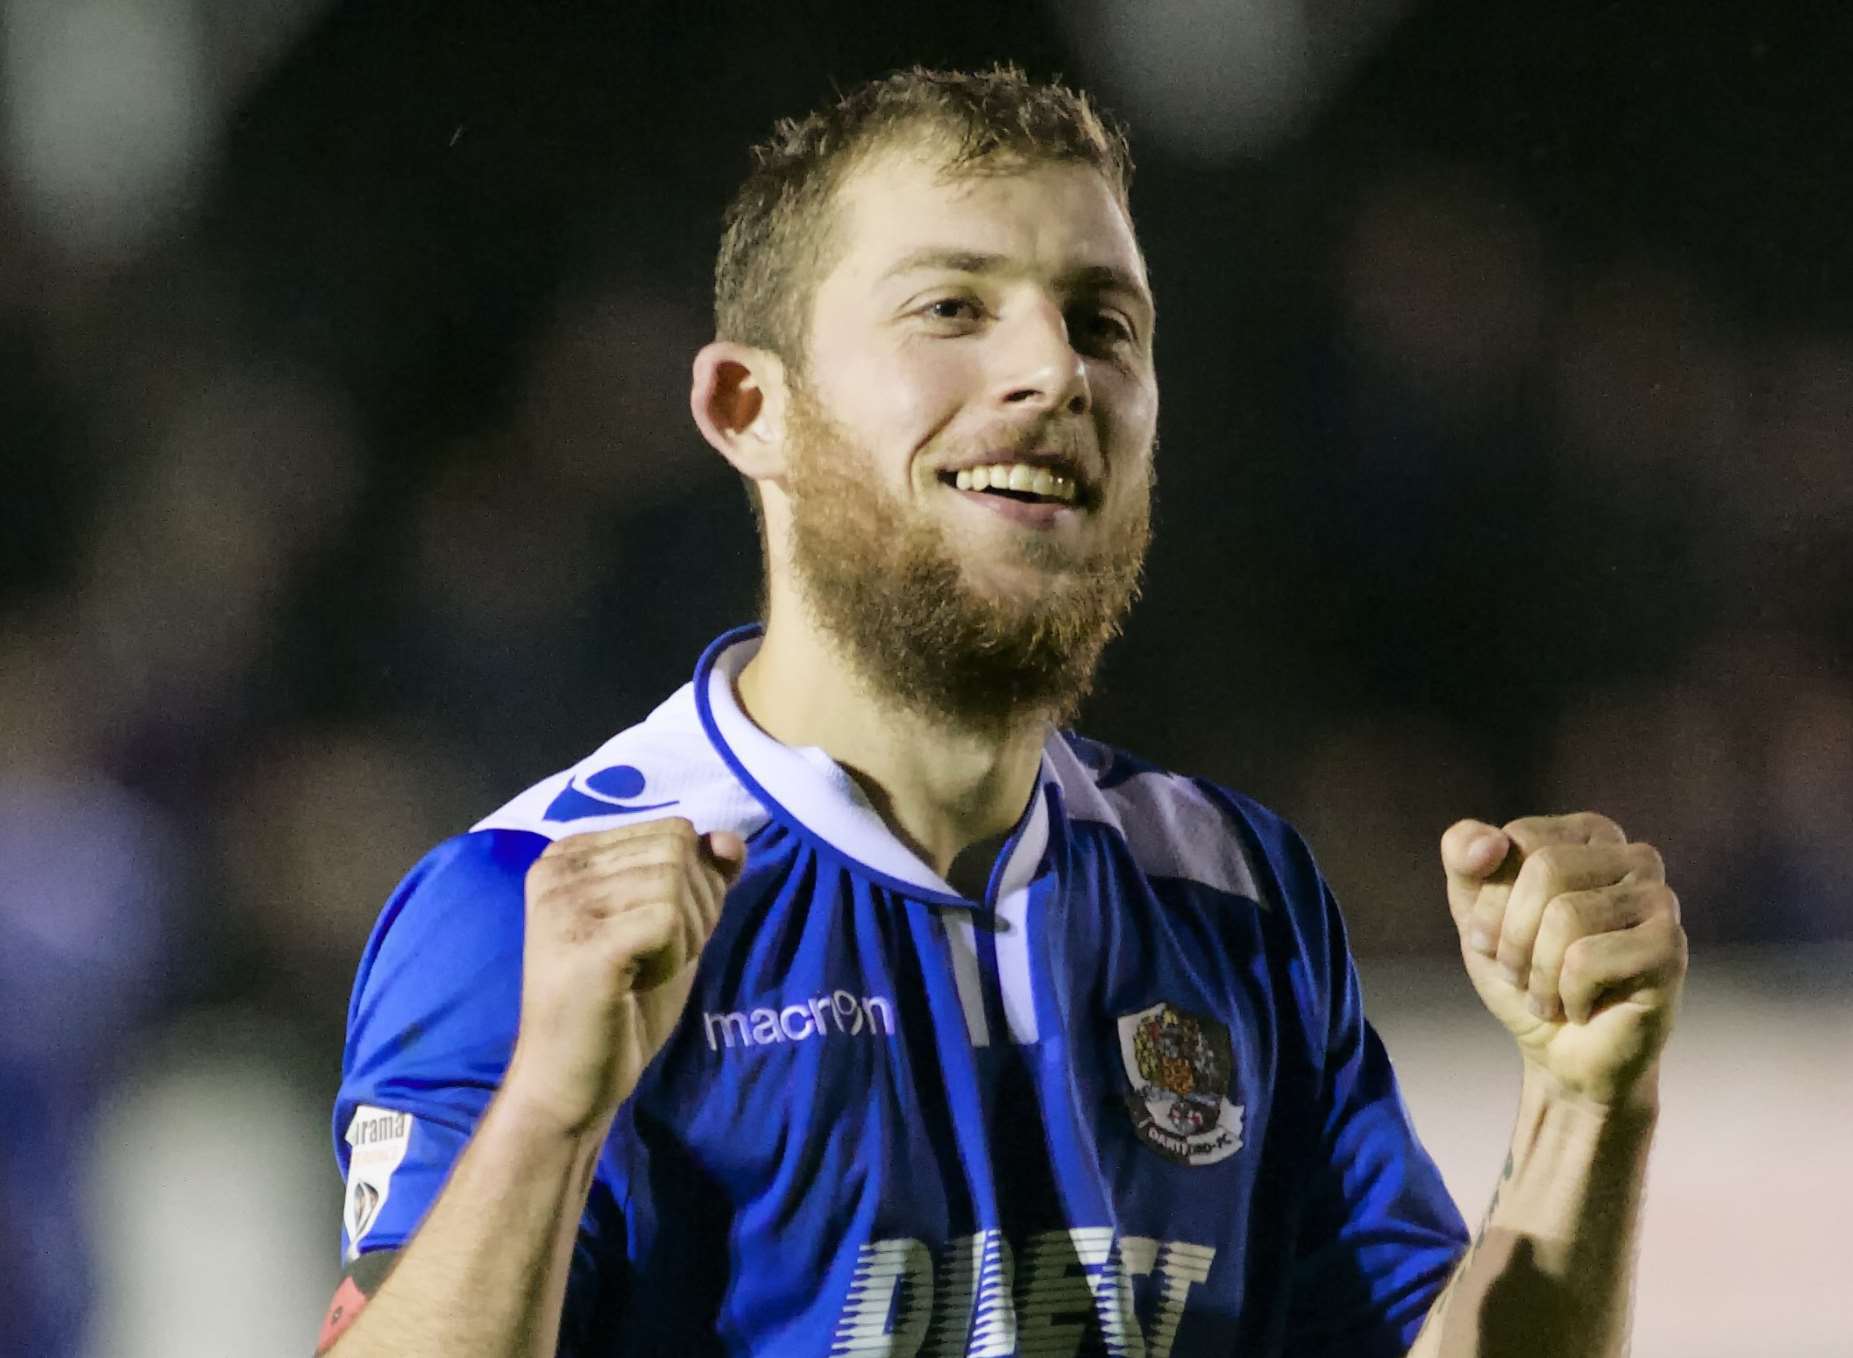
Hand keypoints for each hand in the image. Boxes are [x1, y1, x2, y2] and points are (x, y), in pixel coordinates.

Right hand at [505, 818, 744, 1134]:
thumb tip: (730, 839)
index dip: (694, 886)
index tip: (655, 934)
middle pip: (679, 850)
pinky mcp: (585, 940)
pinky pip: (670, 920)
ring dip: (685, 937)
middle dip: (696, 908)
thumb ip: (702, 876)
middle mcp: (560, 866)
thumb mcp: (674, 928)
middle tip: (656, 957)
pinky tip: (638, 983)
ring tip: (644, 971)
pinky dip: (675, 957)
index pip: (674, 831)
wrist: (571, 1081)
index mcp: (572, 853)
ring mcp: (566, 901)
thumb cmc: (622, 1005)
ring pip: (677, 883)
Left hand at [1441, 813, 1686, 1108]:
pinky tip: (1581, 1009)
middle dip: (1513, 936)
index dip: (1489, 902)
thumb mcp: (1474, 910)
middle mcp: (1635, 857)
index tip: (1492, 940)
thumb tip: (1487, 842)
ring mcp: (1660, 901)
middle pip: (1544, 870)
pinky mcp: (1670, 948)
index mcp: (1590, 835)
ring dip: (1538, 973)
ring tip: (1548, 995)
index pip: (1516, 842)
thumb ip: (1463, 857)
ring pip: (1566, 915)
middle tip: (1519, 974)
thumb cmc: (1523, 974)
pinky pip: (1587, 959)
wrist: (1562, 1056)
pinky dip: (1566, 995)